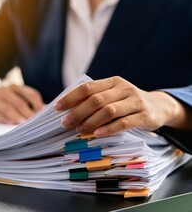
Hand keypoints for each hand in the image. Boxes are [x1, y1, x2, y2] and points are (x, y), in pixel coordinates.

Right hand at [0, 85, 43, 123]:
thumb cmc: (1, 103)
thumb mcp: (12, 100)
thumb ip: (25, 105)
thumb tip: (41, 116)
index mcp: (15, 87)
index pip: (31, 94)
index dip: (38, 105)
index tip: (43, 116)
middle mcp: (5, 89)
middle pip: (20, 102)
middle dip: (29, 114)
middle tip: (36, 124)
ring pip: (8, 108)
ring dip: (17, 117)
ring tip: (24, 125)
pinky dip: (3, 119)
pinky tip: (9, 123)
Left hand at [54, 76, 187, 136]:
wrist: (159, 106)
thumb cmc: (127, 102)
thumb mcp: (113, 95)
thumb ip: (95, 98)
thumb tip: (68, 109)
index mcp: (112, 82)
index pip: (87, 87)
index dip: (71, 97)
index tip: (57, 108)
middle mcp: (123, 88)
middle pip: (96, 99)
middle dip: (78, 112)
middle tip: (65, 123)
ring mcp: (135, 101)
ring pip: (109, 111)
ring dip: (91, 121)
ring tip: (79, 130)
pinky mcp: (144, 115)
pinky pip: (124, 123)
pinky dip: (109, 129)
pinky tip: (97, 134)